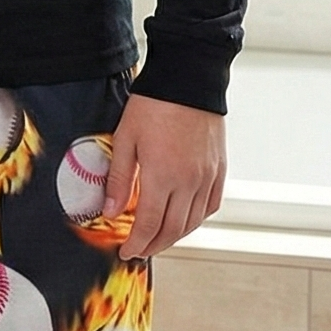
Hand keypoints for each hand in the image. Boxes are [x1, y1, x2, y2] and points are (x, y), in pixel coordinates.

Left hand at [105, 93, 226, 262]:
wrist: (189, 79)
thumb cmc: (154, 105)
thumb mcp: (125, 140)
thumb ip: (119, 179)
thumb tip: (111, 212)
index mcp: (163, 176)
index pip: (150, 225)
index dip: (137, 244)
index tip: (127, 251)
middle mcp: (190, 181)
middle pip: (173, 229)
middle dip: (155, 245)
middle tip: (140, 250)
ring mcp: (208, 176)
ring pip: (194, 221)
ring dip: (176, 236)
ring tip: (159, 239)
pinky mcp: (219, 168)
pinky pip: (212, 204)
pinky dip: (198, 218)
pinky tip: (186, 219)